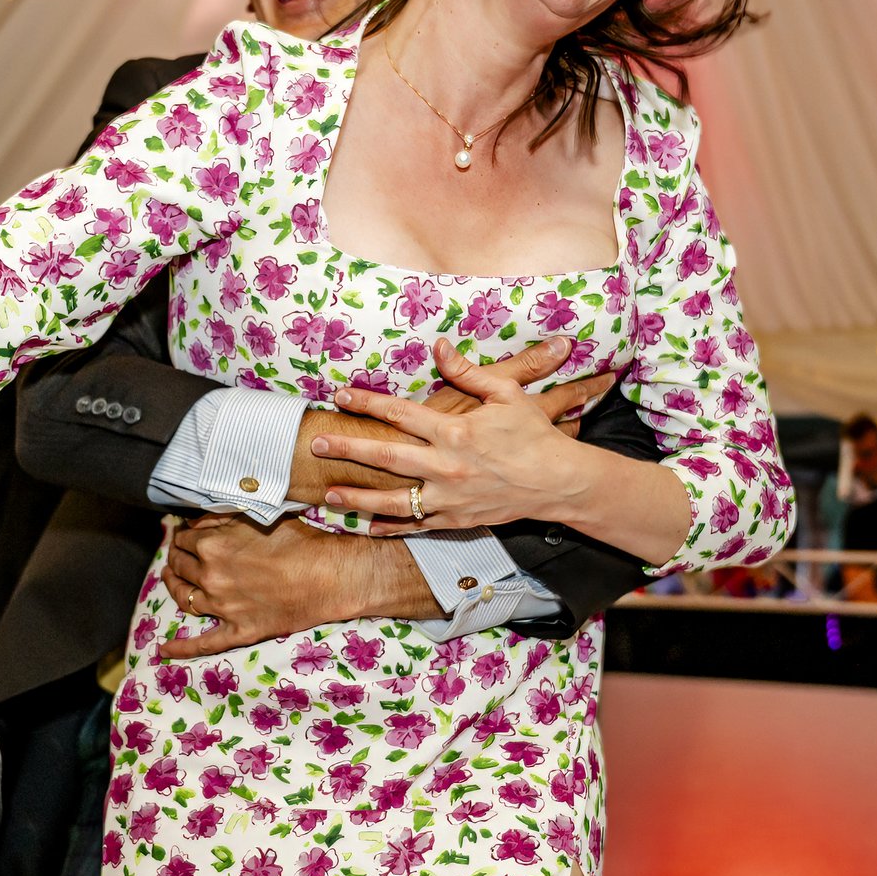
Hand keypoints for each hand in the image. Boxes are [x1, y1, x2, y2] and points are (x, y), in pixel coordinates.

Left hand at [161, 515, 420, 659]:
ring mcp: (222, 608)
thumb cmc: (300, 541)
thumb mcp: (259, 517)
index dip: (183, 533)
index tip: (185, 532)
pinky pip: (203, 644)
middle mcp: (210, 577)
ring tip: (170, 578)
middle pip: (179, 566)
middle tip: (178, 551)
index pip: (184, 537)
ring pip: (184, 598)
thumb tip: (197, 520)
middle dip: (175, 556)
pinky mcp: (238, 631)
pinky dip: (181, 648)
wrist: (330, 576)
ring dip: (173, 586)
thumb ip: (223, 517)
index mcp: (212, 545)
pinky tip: (163, 650)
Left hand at [310, 340, 613, 529]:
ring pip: (393, 500)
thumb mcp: (506, 393)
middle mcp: (446, 467)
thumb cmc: (534, 435)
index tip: (339, 396)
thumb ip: (468, 372)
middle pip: (384, 457)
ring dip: (358, 498)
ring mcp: (449, 498)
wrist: (561, 483)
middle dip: (347, 450)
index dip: (366, 403)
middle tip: (315, 445)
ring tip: (328, 495)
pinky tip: (365, 527)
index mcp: (454, 431)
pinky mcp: (457, 520)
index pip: (399, 413)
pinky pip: (417, 526)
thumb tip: (438, 347)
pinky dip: (390, 528)